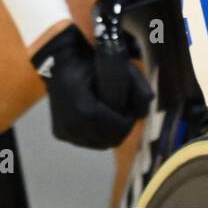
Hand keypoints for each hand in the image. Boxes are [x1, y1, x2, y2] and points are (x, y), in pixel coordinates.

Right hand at [31, 24, 151, 149]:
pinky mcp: (60, 134)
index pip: (116, 128)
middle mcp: (71, 125)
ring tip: (113, 116)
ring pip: (98, 144)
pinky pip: (86, 142)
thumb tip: (149, 102)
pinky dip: (97, 135)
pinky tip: (99, 120)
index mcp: (83, 110)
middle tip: (125, 114)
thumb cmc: (89, 63)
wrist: (58, 64)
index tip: (132, 111)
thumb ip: (136, 83)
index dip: (128, 122)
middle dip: (121, 129)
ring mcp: (64, 131)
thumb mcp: (116, 67)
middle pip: (108, 140)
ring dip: (109, 134)